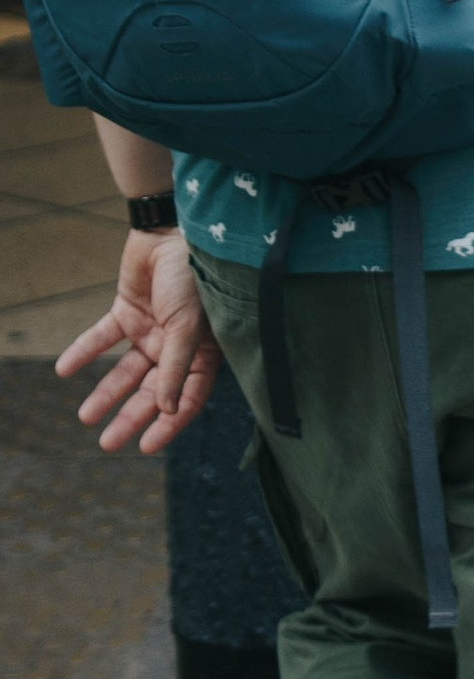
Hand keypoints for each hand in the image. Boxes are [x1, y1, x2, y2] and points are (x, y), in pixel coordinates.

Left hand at [56, 229, 221, 452]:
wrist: (171, 231)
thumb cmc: (194, 279)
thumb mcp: (188, 328)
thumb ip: (176, 369)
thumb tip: (167, 411)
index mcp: (203, 353)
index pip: (185, 399)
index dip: (168, 424)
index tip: (146, 447)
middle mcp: (176, 347)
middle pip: (151, 391)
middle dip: (131, 417)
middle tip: (108, 443)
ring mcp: (151, 331)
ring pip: (125, 371)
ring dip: (106, 394)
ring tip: (86, 418)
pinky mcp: (127, 312)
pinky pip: (102, 338)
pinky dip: (84, 352)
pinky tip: (64, 370)